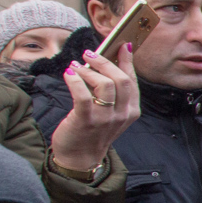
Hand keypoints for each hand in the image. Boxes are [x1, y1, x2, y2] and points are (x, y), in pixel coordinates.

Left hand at [51, 46, 139, 172]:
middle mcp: (122, 114)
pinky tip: (69, 73)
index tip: (121, 45)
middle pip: (120, 79)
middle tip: (89, 54)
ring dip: (88, 70)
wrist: (80, 157)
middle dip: (104, 62)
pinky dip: (75, 79)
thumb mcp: (111, 113)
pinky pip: (82, 93)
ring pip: (105, 84)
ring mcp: (105, 118)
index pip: (132, 80)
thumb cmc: (92, 131)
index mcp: (131, 111)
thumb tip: (105, 64)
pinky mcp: (86, 120)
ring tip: (76, 67)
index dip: (126, 60)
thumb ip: (113, 93)